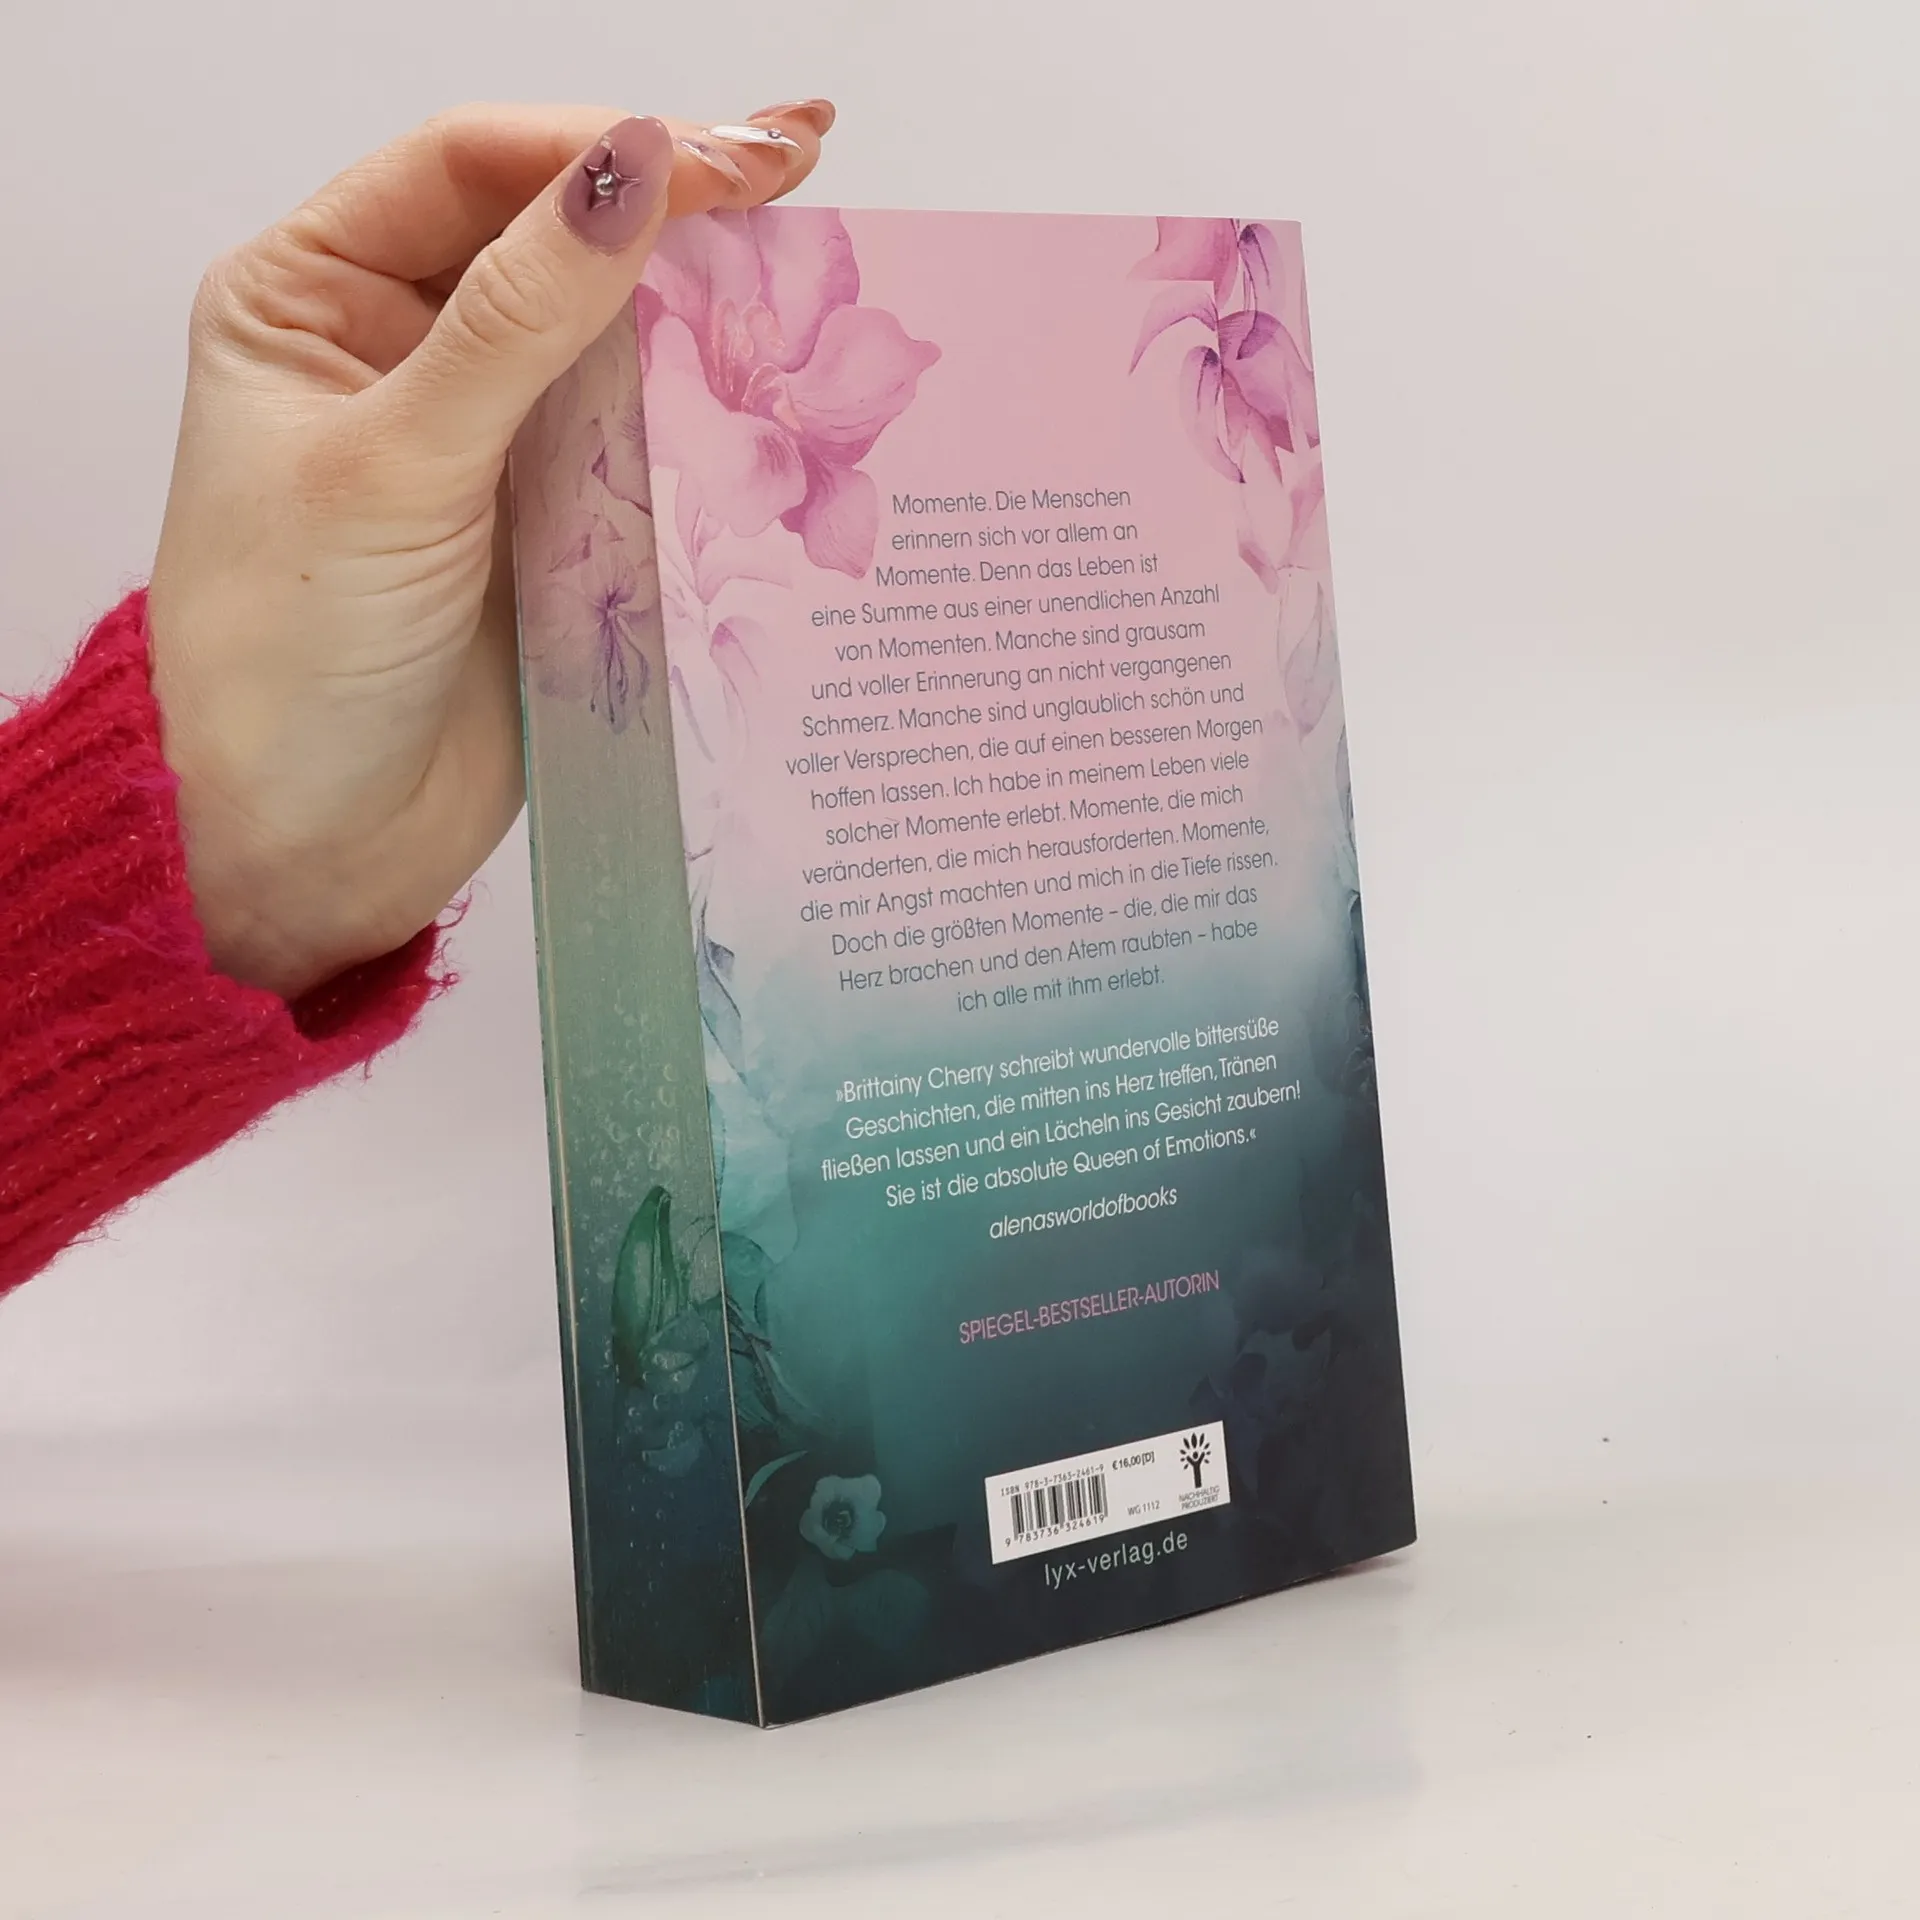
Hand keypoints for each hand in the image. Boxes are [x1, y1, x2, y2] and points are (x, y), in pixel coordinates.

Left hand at [149, 100, 833, 999]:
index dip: (593, 151)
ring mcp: (486, 437)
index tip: (718, 160)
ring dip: (702, 307)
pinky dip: (707, 415)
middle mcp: (399, 348)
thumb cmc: (295, 658)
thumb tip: (632, 169)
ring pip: (610, 336)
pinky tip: (778, 384)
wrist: (318, 846)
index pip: (468, 169)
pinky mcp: (553, 521)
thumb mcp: (398, 467)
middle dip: (671, 206)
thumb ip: (520, 319)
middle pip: (551, 235)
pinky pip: (641, 439)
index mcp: (312, 296)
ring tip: (813, 267)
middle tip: (801, 169)